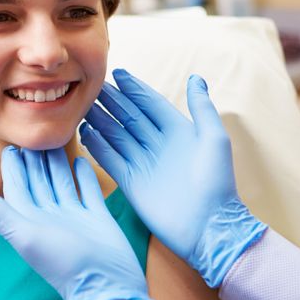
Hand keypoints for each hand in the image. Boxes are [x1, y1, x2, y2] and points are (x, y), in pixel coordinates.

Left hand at [0, 146, 157, 299]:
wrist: (105, 282)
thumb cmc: (63, 262)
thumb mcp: (25, 235)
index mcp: (30, 220)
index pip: (18, 188)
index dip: (12, 168)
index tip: (10, 146)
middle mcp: (50, 217)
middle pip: (39, 181)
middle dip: (34, 160)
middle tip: (33, 135)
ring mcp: (74, 216)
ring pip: (61, 182)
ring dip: (57, 162)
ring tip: (55, 141)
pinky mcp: (96, 216)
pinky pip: (87, 190)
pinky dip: (83, 175)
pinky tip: (81, 159)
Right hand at [80, 69, 266, 286]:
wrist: (208, 227)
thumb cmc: (216, 181)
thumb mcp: (214, 139)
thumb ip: (202, 107)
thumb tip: (195, 78)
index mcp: (179, 131)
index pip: (151, 104)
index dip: (135, 89)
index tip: (118, 73)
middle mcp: (159, 145)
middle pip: (131, 117)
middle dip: (113, 101)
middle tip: (93, 86)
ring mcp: (143, 164)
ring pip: (117, 135)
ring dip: (101, 119)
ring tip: (83, 105)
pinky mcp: (131, 183)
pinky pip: (111, 159)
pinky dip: (97, 145)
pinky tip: (85, 131)